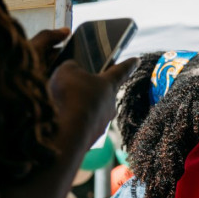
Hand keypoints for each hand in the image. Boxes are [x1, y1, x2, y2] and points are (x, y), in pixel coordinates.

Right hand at [38, 27, 139, 149]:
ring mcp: (103, 123)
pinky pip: (82, 126)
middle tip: (77, 89)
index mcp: (109, 85)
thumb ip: (72, 67)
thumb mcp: (67, 71)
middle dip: (92, 91)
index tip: (137, 60)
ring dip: (80, 109)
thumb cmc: (71, 95)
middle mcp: (111, 105)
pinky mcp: (92, 137)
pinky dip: (72, 122)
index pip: (121, 71)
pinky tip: (61, 121)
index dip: (128, 64)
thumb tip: (73, 70)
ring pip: (92, 112)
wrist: (68, 130)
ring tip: (62, 107)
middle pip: (104, 94)